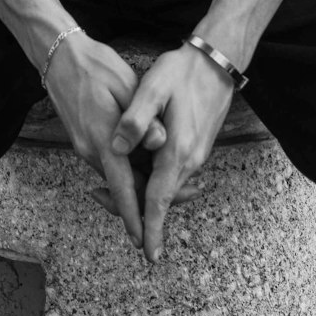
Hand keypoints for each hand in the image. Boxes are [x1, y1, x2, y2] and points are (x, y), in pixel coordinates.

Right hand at [42, 33, 165, 249]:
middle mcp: (92, 150)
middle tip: (189, 193)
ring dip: (142, 182)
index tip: (144, 241)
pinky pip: (111, 164)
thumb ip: (143, 118)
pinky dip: (131, 168)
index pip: (122, 189)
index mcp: (103, 139)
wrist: (59, 56)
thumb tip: (160, 143)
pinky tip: (149, 157)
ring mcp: (86, 146)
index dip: (135, 216)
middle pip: (124, 187)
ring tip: (175, 177)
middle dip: (150, 200)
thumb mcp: (125, 85)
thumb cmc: (95, 66)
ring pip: (119, 176)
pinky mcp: (85, 140)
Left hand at [110, 44, 234, 261]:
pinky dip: (154, 180)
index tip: (148, 254)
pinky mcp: (196, 147)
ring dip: (142, 193)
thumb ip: (136, 118)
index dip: (151, 227)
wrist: (217, 60)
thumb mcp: (154, 87)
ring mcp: (195, 155)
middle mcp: (190, 160)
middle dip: (134, 209)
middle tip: (98, 198)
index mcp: (178, 150)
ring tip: (108, 185)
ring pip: (166, 187)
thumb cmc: (183, 71)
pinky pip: (173, 175)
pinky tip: (137, 168)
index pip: (160, 199)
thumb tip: (117, 149)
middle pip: (160, 199)